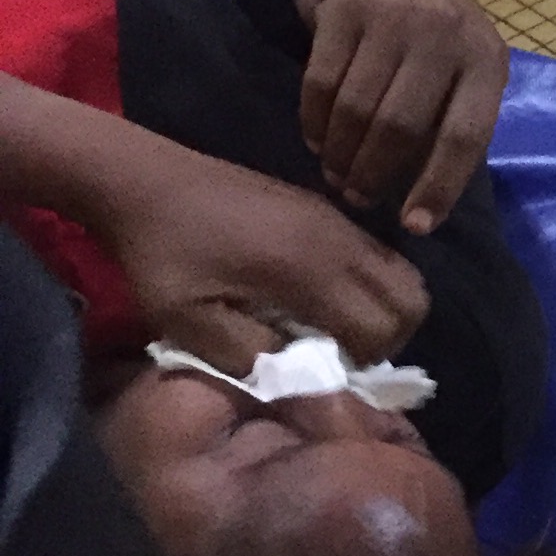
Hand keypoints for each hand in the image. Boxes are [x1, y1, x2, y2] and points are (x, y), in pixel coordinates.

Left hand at [94, 141, 430, 377]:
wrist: (143, 180)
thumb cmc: (161, 253)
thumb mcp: (187, 321)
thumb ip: (247, 357)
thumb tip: (299, 375)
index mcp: (308, 270)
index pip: (381, 327)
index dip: (365, 361)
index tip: (325, 370)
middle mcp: (337, 241)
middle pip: (411, 299)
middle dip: (390, 337)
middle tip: (344, 352)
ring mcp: (335, 219)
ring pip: (402, 272)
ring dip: (383, 309)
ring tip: (336, 326)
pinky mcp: (323, 208)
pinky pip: (376, 252)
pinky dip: (369, 283)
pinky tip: (318, 294)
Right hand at [296, 0, 510, 235]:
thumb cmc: (445, 45)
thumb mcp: (469, 77)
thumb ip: (453, 127)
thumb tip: (420, 210)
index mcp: (486, 62)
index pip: (463, 136)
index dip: (438, 186)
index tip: (415, 226)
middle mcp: (444, 35)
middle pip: (400, 125)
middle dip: (374, 173)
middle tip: (357, 200)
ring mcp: (394, 17)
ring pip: (357, 107)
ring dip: (341, 155)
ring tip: (336, 177)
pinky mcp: (345, 10)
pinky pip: (322, 82)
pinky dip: (315, 121)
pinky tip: (317, 141)